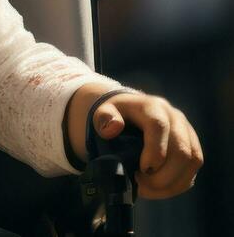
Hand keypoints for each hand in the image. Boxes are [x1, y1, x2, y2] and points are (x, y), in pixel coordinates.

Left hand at [79, 88, 203, 198]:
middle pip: (182, 150)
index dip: (154, 152)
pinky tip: (157, 189)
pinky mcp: (193, 148)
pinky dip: (176, 185)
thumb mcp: (102, 112)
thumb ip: (103, 118)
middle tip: (140, 183)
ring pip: (192, 162)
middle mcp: (176, 118)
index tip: (141, 169)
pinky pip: (193, 171)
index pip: (159, 127)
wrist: (129, 112)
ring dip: (171, 183)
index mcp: (153, 107)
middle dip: (163, 175)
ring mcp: (188, 133)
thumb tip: (113, 127)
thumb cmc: (115, 116)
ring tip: (146, 187)